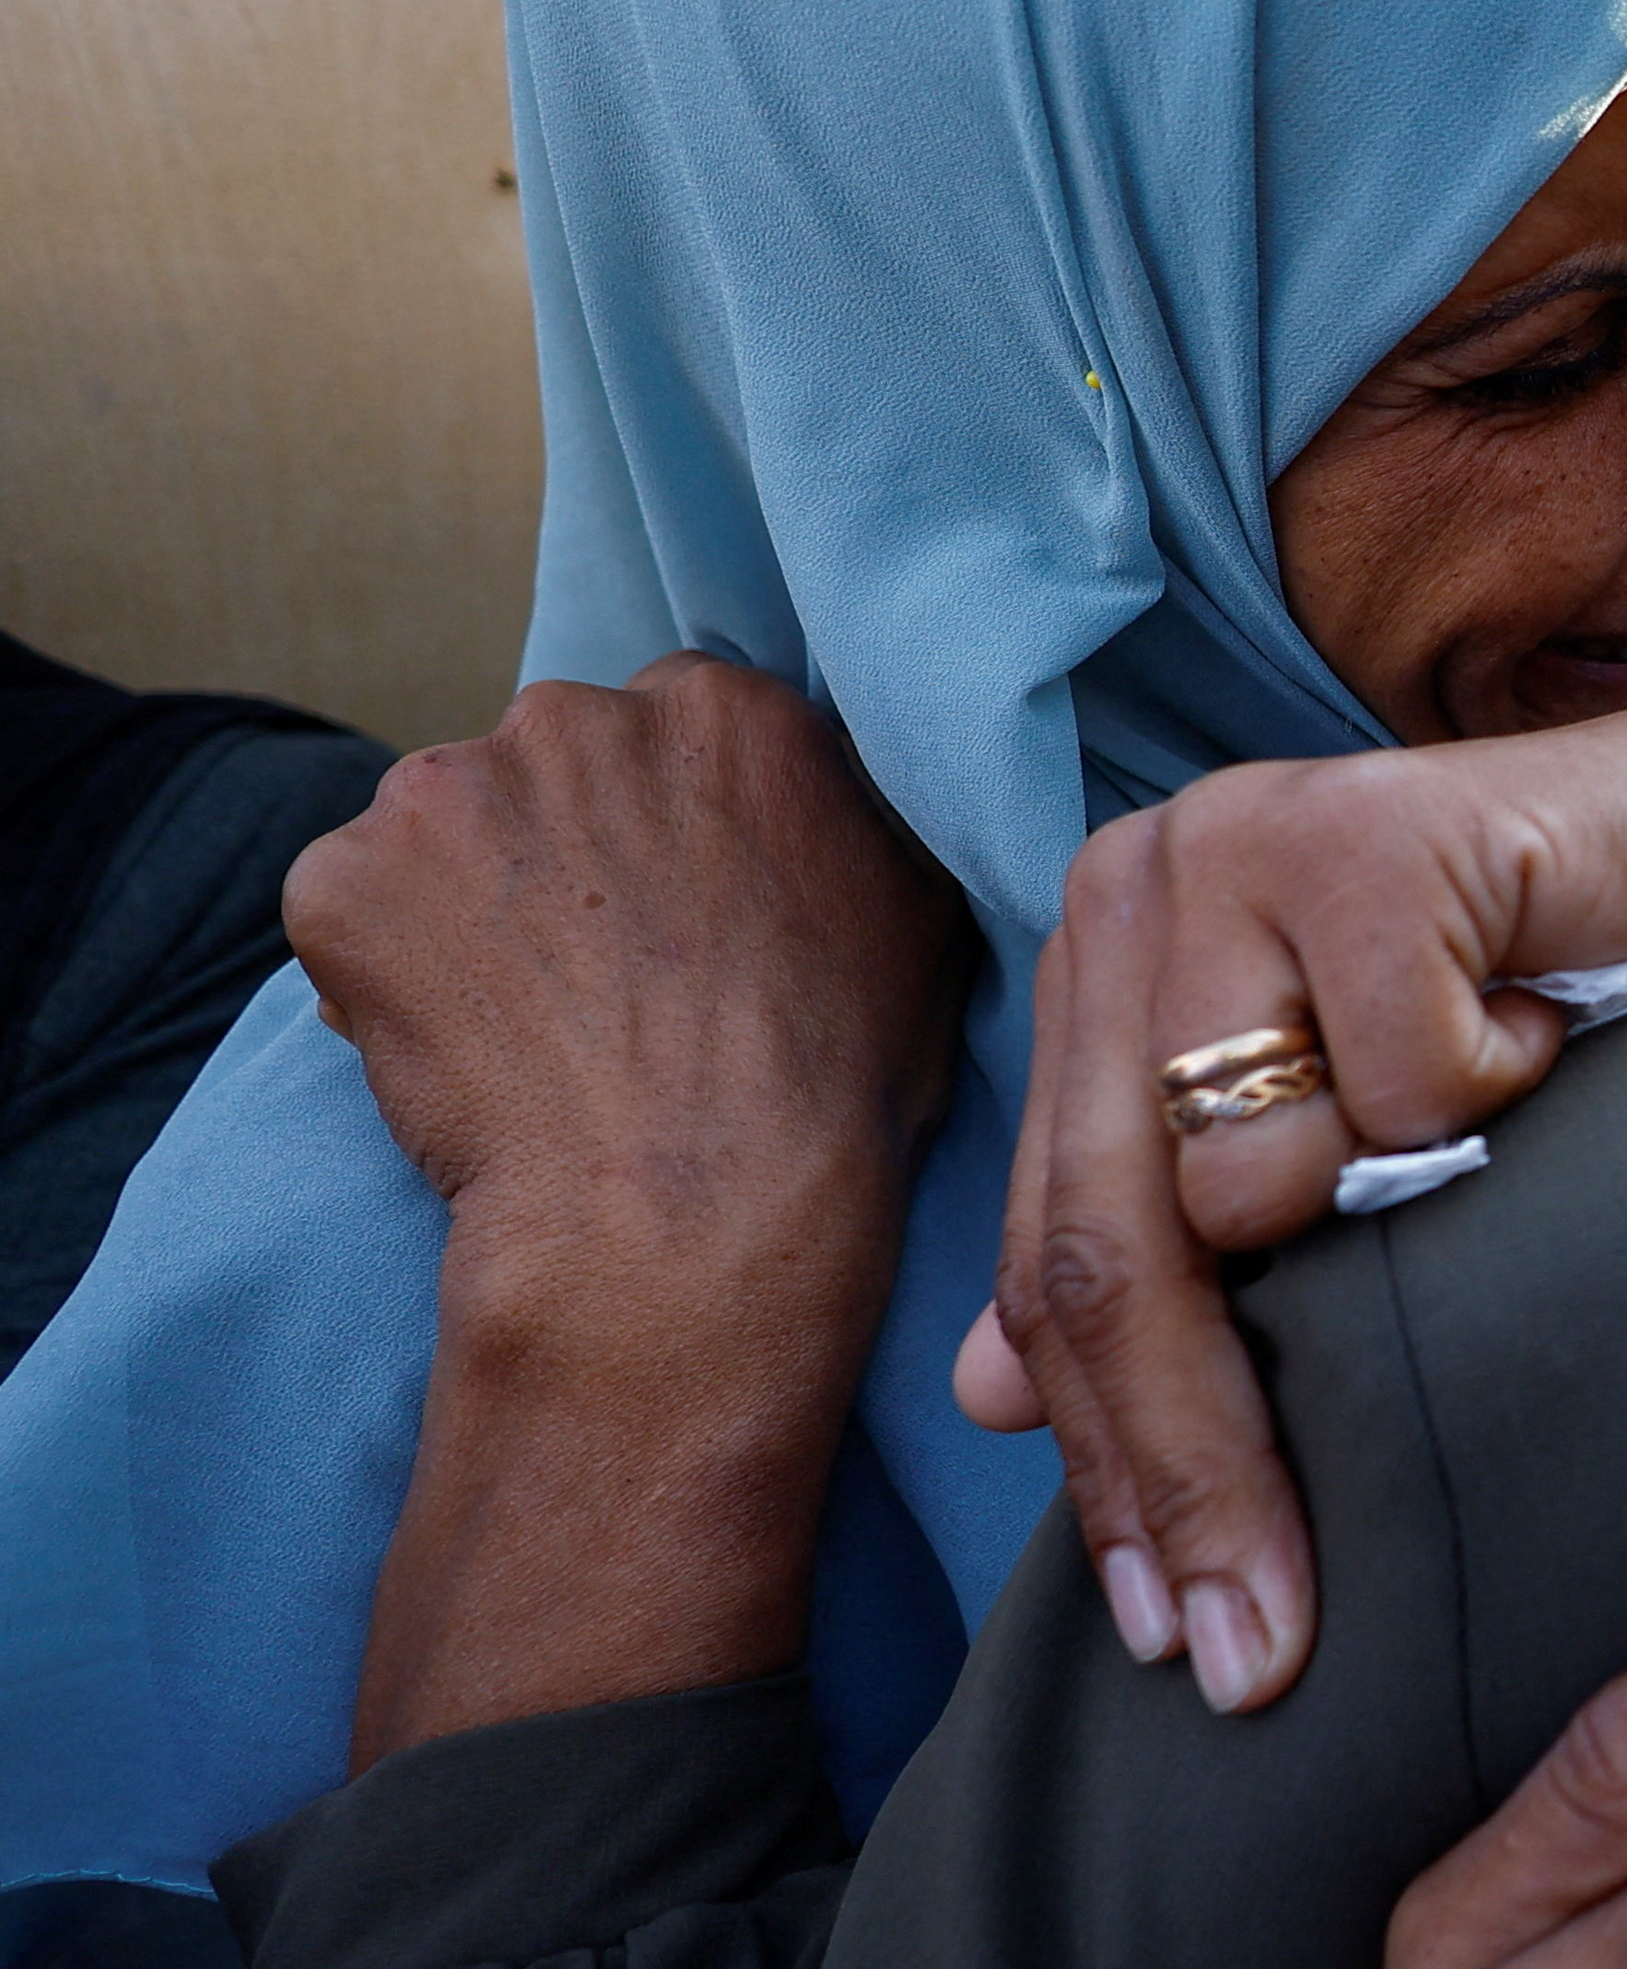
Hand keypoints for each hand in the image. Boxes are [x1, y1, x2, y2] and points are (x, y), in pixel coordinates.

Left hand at [285, 655, 973, 1761]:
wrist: (696, 1256)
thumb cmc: (839, 1141)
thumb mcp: (927, 964)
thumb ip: (866, 863)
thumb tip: (867, 839)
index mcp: (762, 715)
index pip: (694, 732)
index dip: (690, 853)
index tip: (700, 948)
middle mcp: (611, 711)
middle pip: (566, 771)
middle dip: (578, 884)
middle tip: (621, 1024)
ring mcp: (472, 789)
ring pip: (455, 845)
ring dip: (483, 941)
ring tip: (549, 1070)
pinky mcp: (357, 878)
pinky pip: (359, 919)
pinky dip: (393, 997)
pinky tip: (467, 1082)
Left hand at [979, 674, 1626, 1712]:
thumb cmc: (1547, 998)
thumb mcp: (1344, 1143)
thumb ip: (1175, 1248)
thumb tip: (979, 1399)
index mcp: (1101, 953)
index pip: (1058, 1257)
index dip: (1111, 1465)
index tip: (1177, 1643)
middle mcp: (1141, 882)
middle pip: (1117, 1245)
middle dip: (1196, 1470)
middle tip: (1260, 1651)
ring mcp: (1241, 840)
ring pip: (1254, 1184)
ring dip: (1402, 1216)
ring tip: (1495, 1138)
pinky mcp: (1368, 832)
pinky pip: (1403, 1089)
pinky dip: (1496, 1092)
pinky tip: (1548, 1029)